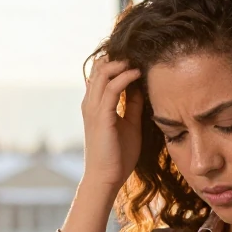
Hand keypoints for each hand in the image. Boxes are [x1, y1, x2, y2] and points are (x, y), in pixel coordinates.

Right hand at [80, 53, 143, 192]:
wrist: (106, 178)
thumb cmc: (118, 156)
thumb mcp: (130, 125)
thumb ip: (132, 105)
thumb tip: (141, 87)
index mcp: (95, 105)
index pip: (101, 74)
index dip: (117, 62)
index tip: (137, 57)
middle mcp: (90, 103)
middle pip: (100, 68)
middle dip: (118, 57)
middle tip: (139, 53)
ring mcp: (93, 109)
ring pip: (103, 73)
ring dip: (121, 63)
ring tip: (138, 59)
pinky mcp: (101, 116)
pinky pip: (111, 88)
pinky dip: (125, 77)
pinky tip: (137, 73)